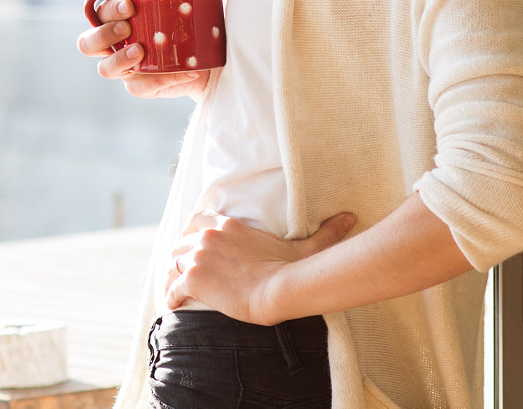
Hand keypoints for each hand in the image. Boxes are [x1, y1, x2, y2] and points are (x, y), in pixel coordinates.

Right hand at [77, 0, 210, 99]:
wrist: (207, 52)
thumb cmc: (176, 21)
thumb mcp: (162, 1)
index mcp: (112, 22)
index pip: (97, 15)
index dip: (108, 11)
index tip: (129, 5)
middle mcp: (112, 46)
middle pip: (87, 45)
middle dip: (104, 34)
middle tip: (127, 27)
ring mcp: (125, 69)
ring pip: (106, 69)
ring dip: (120, 59)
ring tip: (141, 50)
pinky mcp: (141, 86)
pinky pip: (140, 87)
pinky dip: (162, 79)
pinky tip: (184, 70)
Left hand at [164, 209, 357, 323]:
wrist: (277, 291)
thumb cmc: (291, 269)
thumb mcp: (307, 247)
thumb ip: (325, 231)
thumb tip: (351, 218)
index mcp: (229, 224)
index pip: (198, 219)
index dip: (192, 232)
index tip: (192, 245)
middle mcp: (210, 235)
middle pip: (182, 242)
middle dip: (181, 255)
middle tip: (183, 270)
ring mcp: (200, 256)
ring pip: (174, 262)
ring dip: (173, 274)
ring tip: (173, 288)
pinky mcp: (195, 279)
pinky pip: (173, 286)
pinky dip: (170, 295)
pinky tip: (173, 304)